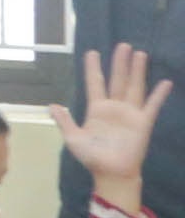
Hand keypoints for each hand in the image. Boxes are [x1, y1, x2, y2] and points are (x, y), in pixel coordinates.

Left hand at [50, 45, 169, 210]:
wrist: (110, 173)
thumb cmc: (92, 157)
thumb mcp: (73, 138)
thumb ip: (65, 121)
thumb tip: (53, 105)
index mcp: (96, 109)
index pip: (95, 83)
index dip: (93, 68)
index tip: (92, 52)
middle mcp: (114, 107)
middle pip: (117, 80)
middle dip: (119, 63)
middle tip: (123, 45)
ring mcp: (130, 114)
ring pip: (134, 87)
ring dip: (137, 71)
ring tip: (140, 54)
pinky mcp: (143, 123)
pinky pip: (152, 105)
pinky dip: (159, 94)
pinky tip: (164, 82)